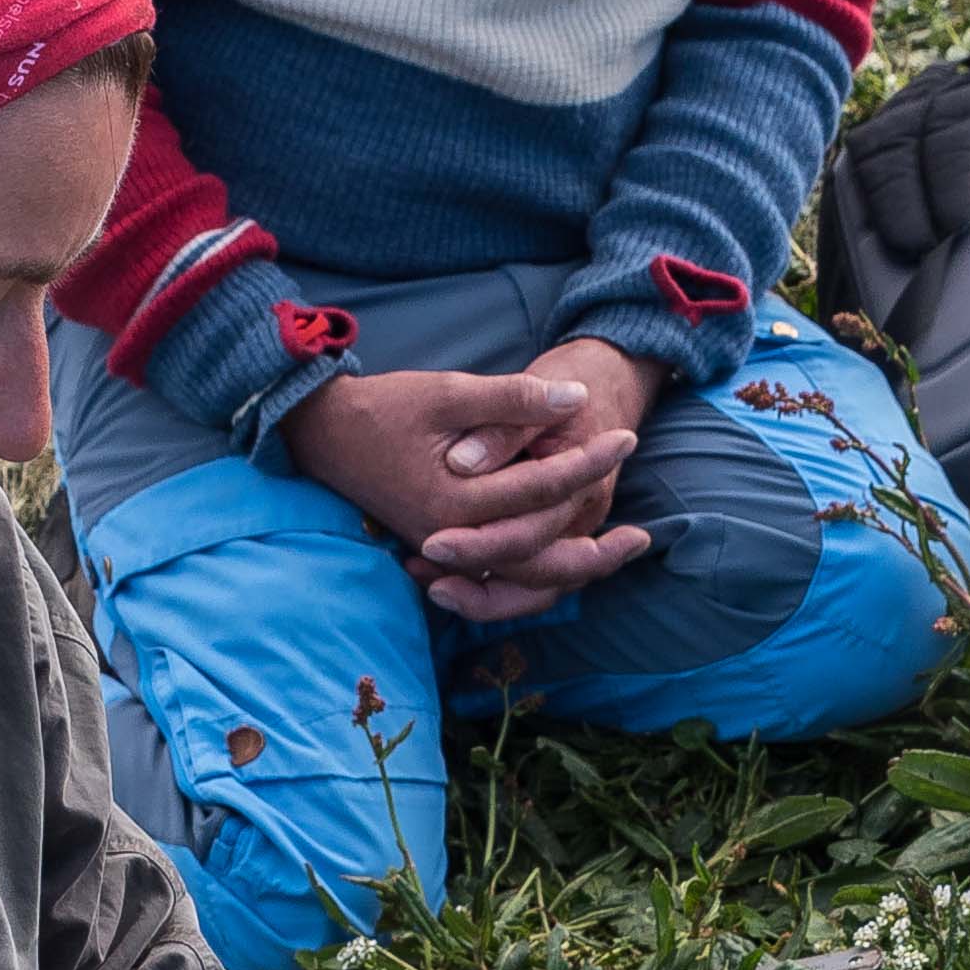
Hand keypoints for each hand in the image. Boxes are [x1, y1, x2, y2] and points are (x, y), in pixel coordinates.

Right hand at [293, 351, 658, 618]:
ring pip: (520, 577)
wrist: (327, 434)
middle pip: (537, 557)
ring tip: (614, 557)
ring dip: (570, 572)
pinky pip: (500, 575)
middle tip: (642, 537)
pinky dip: (536, 573)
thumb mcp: (449, 391)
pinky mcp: (446, 547)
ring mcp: (448, 548)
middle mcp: (454, 535)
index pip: (540, 489)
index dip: (587, 461)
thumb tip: (575, 399)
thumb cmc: (387, 407)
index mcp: (456, 499)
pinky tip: (568, 559)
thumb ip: (512, 399)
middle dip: (592, 549)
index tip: (625, 437)